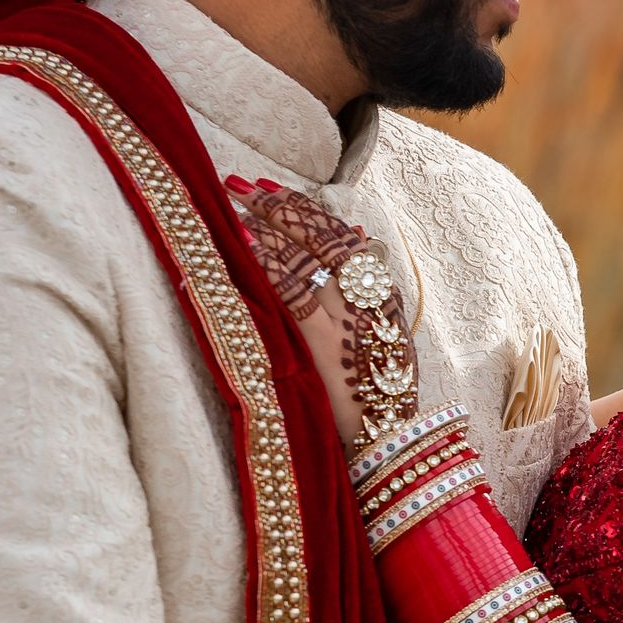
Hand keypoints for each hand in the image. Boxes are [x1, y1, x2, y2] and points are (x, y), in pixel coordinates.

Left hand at [227, 179, 412, 446]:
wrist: (389, 437)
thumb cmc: (382, 391)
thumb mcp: (387, 332)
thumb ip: (370, 287)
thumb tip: (357, 234)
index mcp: (383, 295)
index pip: (341, 237)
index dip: (304, 209)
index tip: (272, 189)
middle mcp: (367, 300)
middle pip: (321, 238)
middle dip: (278, 207)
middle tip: (240, 185)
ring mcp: (345, 320)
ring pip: (305, 260)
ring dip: (266, 229)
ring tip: (233, 208)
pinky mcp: (323, 343)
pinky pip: (292, 294)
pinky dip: (267, 264)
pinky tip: (243, 246)